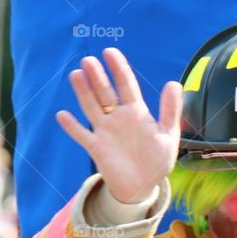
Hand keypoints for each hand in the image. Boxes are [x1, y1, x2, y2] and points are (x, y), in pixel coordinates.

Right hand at [55, 48, 182, 203]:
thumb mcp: (168, 135)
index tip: (109, 52)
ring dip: (83, 92)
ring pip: (92, 108)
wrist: (144, 186)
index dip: (118, 68)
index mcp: (137, 112)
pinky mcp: (96, 148)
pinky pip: (82, 135)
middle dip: (97, 77)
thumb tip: (174, 83)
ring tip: (76, 75)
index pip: (126, 85)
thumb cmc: (157, 160)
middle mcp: (118, 118)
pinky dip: (72, 126)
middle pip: (105, 93)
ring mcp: (105, 131)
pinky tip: (62, 115)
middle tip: (88, 60)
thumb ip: (170, 111)